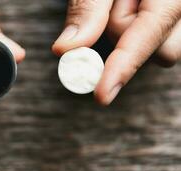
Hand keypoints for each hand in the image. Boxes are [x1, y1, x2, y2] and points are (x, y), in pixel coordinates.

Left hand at [52, 0, 180, 104]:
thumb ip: (87, 10)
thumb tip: (65, 50)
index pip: (149, 33)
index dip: (123, 66)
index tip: (102, 95)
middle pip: (163, 51)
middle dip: (128, 39)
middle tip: (117, 5)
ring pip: (163, 51)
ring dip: (134, 36)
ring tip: (126, 2)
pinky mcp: (175, 23)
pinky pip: (160, 42)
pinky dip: (139, 33)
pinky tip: (135, 8)